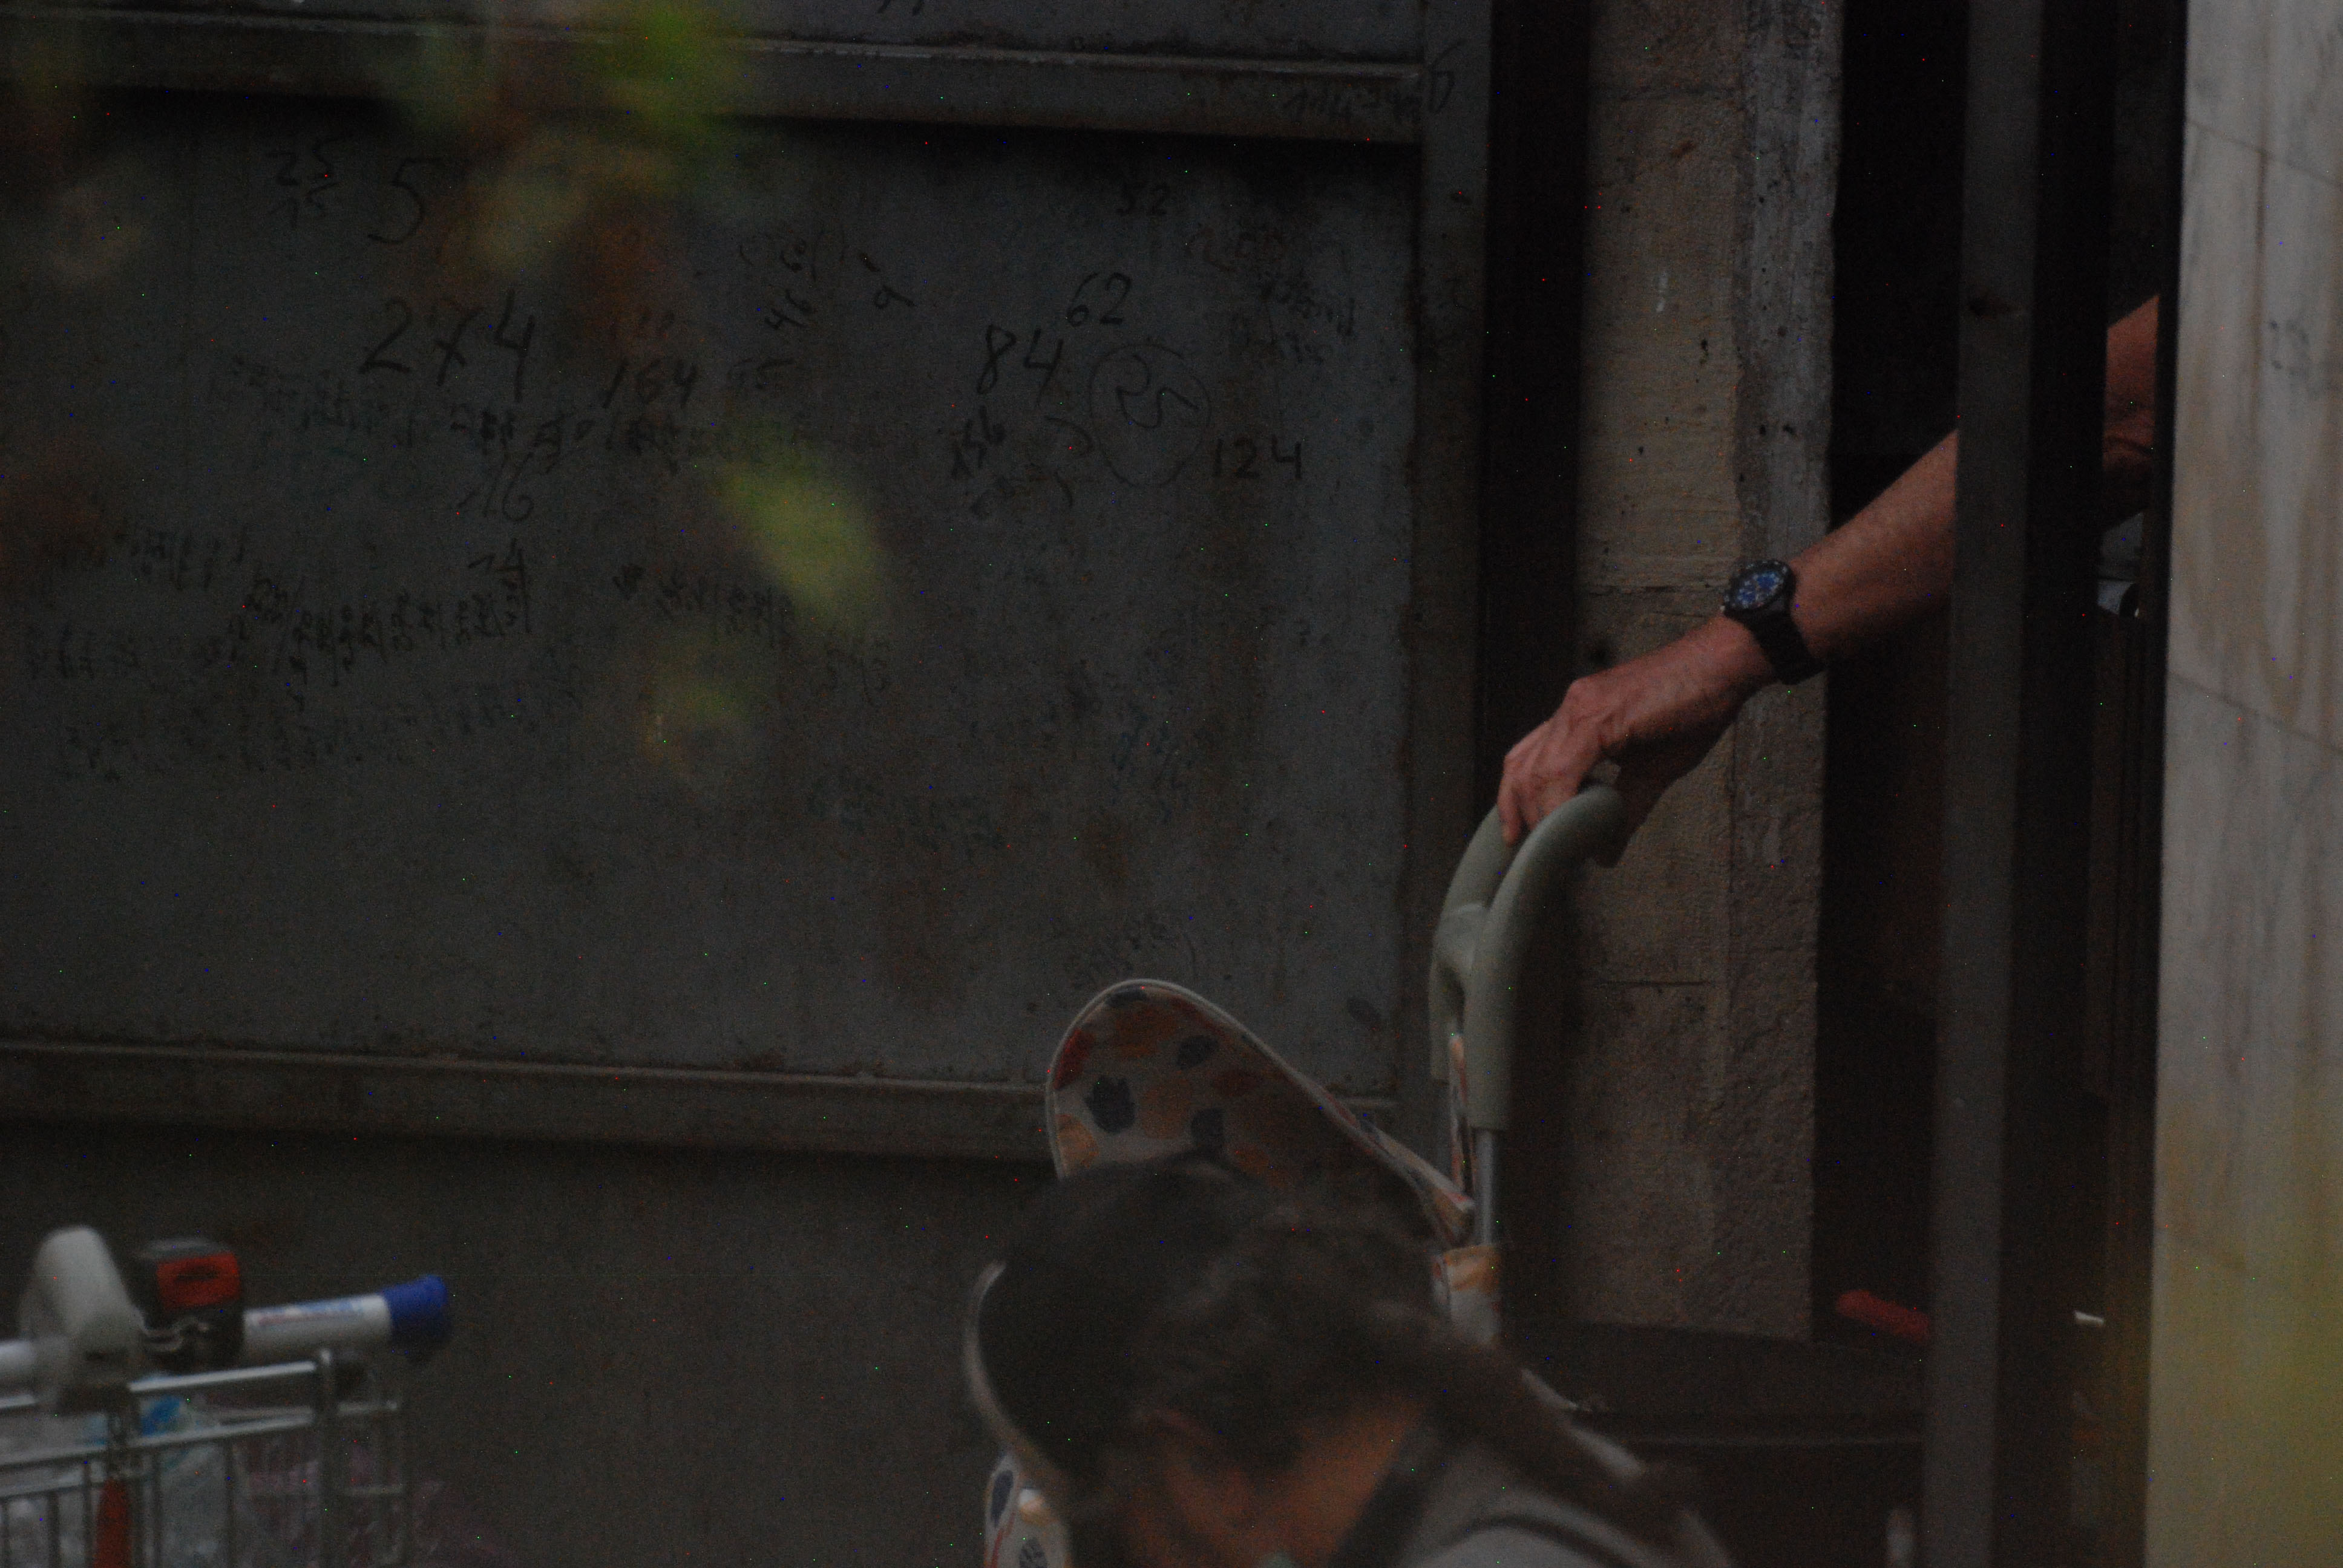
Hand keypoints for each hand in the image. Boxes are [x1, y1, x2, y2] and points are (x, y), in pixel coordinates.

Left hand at [1497, 616, 1772, 844]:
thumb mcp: (1653, 772)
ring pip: (1537, 769)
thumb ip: (1624, 811)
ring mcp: (1581, 707)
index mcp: (1576, 719)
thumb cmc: (1694, 709)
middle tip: (1533, 851)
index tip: (1523, 838)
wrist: (1723, 666)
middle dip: (1519, 813)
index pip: (1525, 762)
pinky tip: (1575, 824)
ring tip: (1560, 844)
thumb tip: (1603, 854)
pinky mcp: (1600, 712)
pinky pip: (1565, 764)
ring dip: (1543, 813)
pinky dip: (1563, 800)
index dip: (1514, 802)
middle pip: (1520, 767)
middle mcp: (1570, 710)